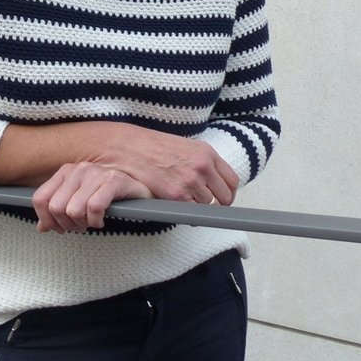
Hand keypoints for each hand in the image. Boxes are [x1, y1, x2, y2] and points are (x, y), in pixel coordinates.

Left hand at [32, 162, 152, 233]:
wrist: (139, 188)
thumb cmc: (108, 195)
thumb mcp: (79, 200)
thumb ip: (59, 210)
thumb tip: (42, 227)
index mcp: (66, 171)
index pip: (40, 198)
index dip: (47, 219)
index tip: (60, 228)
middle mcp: (79, 169)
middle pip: (56, 207)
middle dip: (67, 224)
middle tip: (80, 227)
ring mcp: (96, 173)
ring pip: (74, 209)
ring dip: (83, 224)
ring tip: (91, 222)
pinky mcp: (113, 180)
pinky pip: (94, 208)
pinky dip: (96, 220)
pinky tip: (101, 219)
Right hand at [92, 127, 238, 205]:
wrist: (129, 147)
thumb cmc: (152, 147)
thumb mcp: (184, 147)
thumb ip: (202, 162)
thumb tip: (213, 182)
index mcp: (207, 153)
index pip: (232, 181)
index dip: (228, 194)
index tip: (222, 199)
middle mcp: (203, 167)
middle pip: (224, 197)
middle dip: (217, 205)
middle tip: (205, 207)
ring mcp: (191, 181)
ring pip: (206, 206)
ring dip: (196, 207)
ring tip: (182, 200)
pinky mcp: (176, 195)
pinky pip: (190, 212)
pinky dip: (185, 213)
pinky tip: (175, 205)